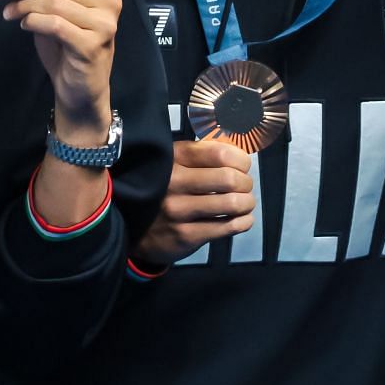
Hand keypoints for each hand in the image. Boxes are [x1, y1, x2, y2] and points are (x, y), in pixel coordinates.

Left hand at [0, 0, 119, 139]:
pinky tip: (23, 25)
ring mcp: (104, 22)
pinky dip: (34, 22)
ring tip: (8, 12)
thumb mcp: (53, 8)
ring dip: (24, 5)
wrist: (79, 86)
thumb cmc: (65, 42)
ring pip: (54, 2)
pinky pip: (55, 24)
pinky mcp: (93, 44)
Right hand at [134, 139, 255, 267]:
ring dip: (247, 203)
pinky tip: (241, 219)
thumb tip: (240, 149)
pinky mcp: (185, 235)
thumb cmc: (164, 190)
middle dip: (246, 182)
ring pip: (233, 203)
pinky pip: (229, 226)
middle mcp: (174, 182)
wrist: (136, 229)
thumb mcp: (175, 163)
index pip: (220, 153)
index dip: (241, 160)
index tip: (243, 166)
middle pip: (230, 178)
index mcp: (174, 158)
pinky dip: (244, 221)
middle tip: (244, 186)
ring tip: (244, 203)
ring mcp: (178, 210)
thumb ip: (203, 153)